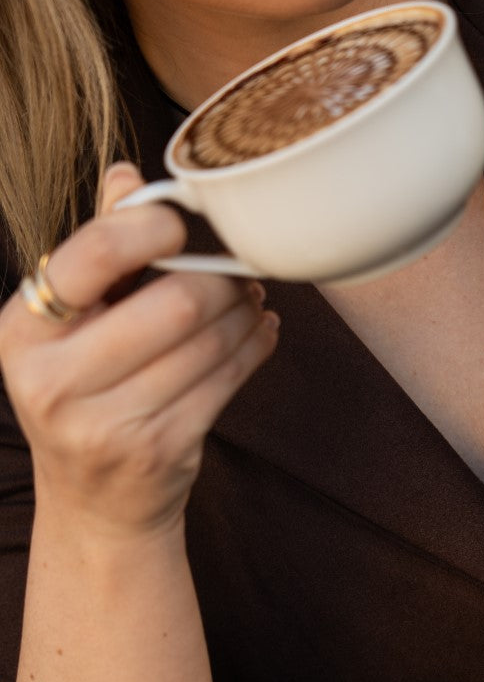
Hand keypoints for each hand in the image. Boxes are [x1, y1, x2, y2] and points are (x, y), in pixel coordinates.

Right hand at [0, 161, 279, 540]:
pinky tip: (261, 332)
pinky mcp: (162, 450)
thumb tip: (127, 176)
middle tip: (239, 269)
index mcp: (22, 333)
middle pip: (174, 302)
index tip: (183, 226)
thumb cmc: (84, 396)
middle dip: (220, 279)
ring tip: (251, 299)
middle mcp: (55, 381)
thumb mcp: (67, 329)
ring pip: (209, 342)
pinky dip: (255, 348)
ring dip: (244, 313)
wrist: (95, 505)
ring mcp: (109, 423)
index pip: (92, 256)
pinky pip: (229, 380)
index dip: (151, 230)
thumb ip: (96, 252)